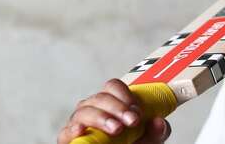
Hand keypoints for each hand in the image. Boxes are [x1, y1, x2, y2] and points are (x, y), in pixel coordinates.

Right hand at [57, 79, 171, 143]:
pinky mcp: (69, 139)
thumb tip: (159, 122)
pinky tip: (81, 130)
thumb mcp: (149, 140)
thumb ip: (156, 132)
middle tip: (132, 121)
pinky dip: (72, 129)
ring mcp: (80, 123)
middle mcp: (94, 109)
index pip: (113, 86)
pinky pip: (65, 132)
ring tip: (116, 129)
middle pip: (100, 97)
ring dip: (101, 117)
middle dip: (118, 108)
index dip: (125, 95)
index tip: (138, 111)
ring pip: (84, 111)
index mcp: (112, 103)